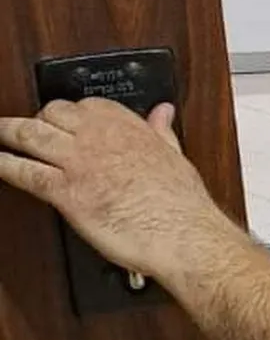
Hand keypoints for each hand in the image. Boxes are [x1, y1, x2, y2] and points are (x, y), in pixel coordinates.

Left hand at [0, 98, 229, 279]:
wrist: (182, 234)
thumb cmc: (182, 203)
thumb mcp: (176, 155)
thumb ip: (161, 130)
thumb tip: (163, 113)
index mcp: (128, 126)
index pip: (87, 105)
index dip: (71, 112)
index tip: (66, 119)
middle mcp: (99, 138)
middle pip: (51, 113)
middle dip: (36, 119)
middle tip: (26, 129)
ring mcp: (79, 162)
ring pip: (28, 135)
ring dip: (7, 132)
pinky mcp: (65, 192)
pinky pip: (23, 172)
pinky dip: (4, 166)